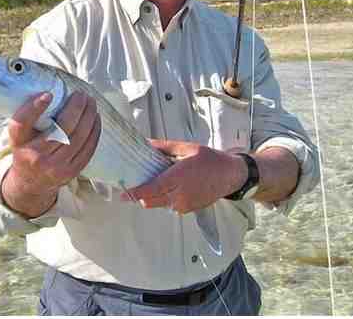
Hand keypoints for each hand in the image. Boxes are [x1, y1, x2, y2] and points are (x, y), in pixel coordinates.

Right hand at [3, 91, 100, 209]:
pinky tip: (95, 119)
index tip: (48, 94)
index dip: (34, 108)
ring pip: (78, 138)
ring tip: (91, 103)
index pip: (22, 125)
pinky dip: (94, 131)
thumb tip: (51, 92)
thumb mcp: (18, 135)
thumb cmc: (26, 149)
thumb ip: (28, 115)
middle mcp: (35, 158)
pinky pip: (88, 149)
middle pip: (60, 130)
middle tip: (81, 94)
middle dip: (75, 109)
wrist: (30, 183)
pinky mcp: (71, 172)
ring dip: (88, 117)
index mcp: (19, 144)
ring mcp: (55, 168)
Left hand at [120, 139, 247, 213]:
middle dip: (140, 195)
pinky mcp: (188, 210)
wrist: (230, 176)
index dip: (134, 193)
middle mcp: (179, 196)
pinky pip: (170, 206)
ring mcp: (184, 205)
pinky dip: (165, 199)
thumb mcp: (186, 148)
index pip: (150, 190)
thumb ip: (164, 147)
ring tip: (153, 183)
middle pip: (150, 201)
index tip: (122, 193)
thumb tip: (146, 143)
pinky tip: (169, 187)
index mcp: (177, 178)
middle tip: (132, 186)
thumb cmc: (209, 159)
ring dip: (152, 197)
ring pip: (159, 204)